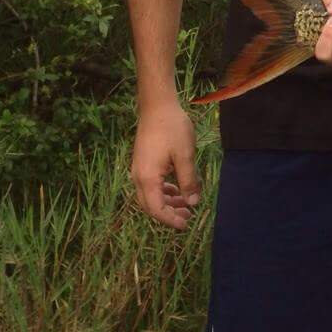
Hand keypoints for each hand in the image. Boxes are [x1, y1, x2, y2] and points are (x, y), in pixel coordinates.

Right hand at [131, 96, 199, 230]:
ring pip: (151, 195)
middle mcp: (138, 177)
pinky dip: (164, 190)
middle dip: (169, 214)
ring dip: (168, 202)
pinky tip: (178, 188)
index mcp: (147, 178)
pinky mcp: (143, 163)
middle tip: (189, 217)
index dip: (170, 220)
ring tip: (187, 204)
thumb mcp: (185, 155)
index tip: (185, 225)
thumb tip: (193, 202)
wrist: (157, 106)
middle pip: (150, 205)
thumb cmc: (172, 128)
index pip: (156, 209)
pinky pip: (152, 184)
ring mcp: (139, 169)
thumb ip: (188, 180)